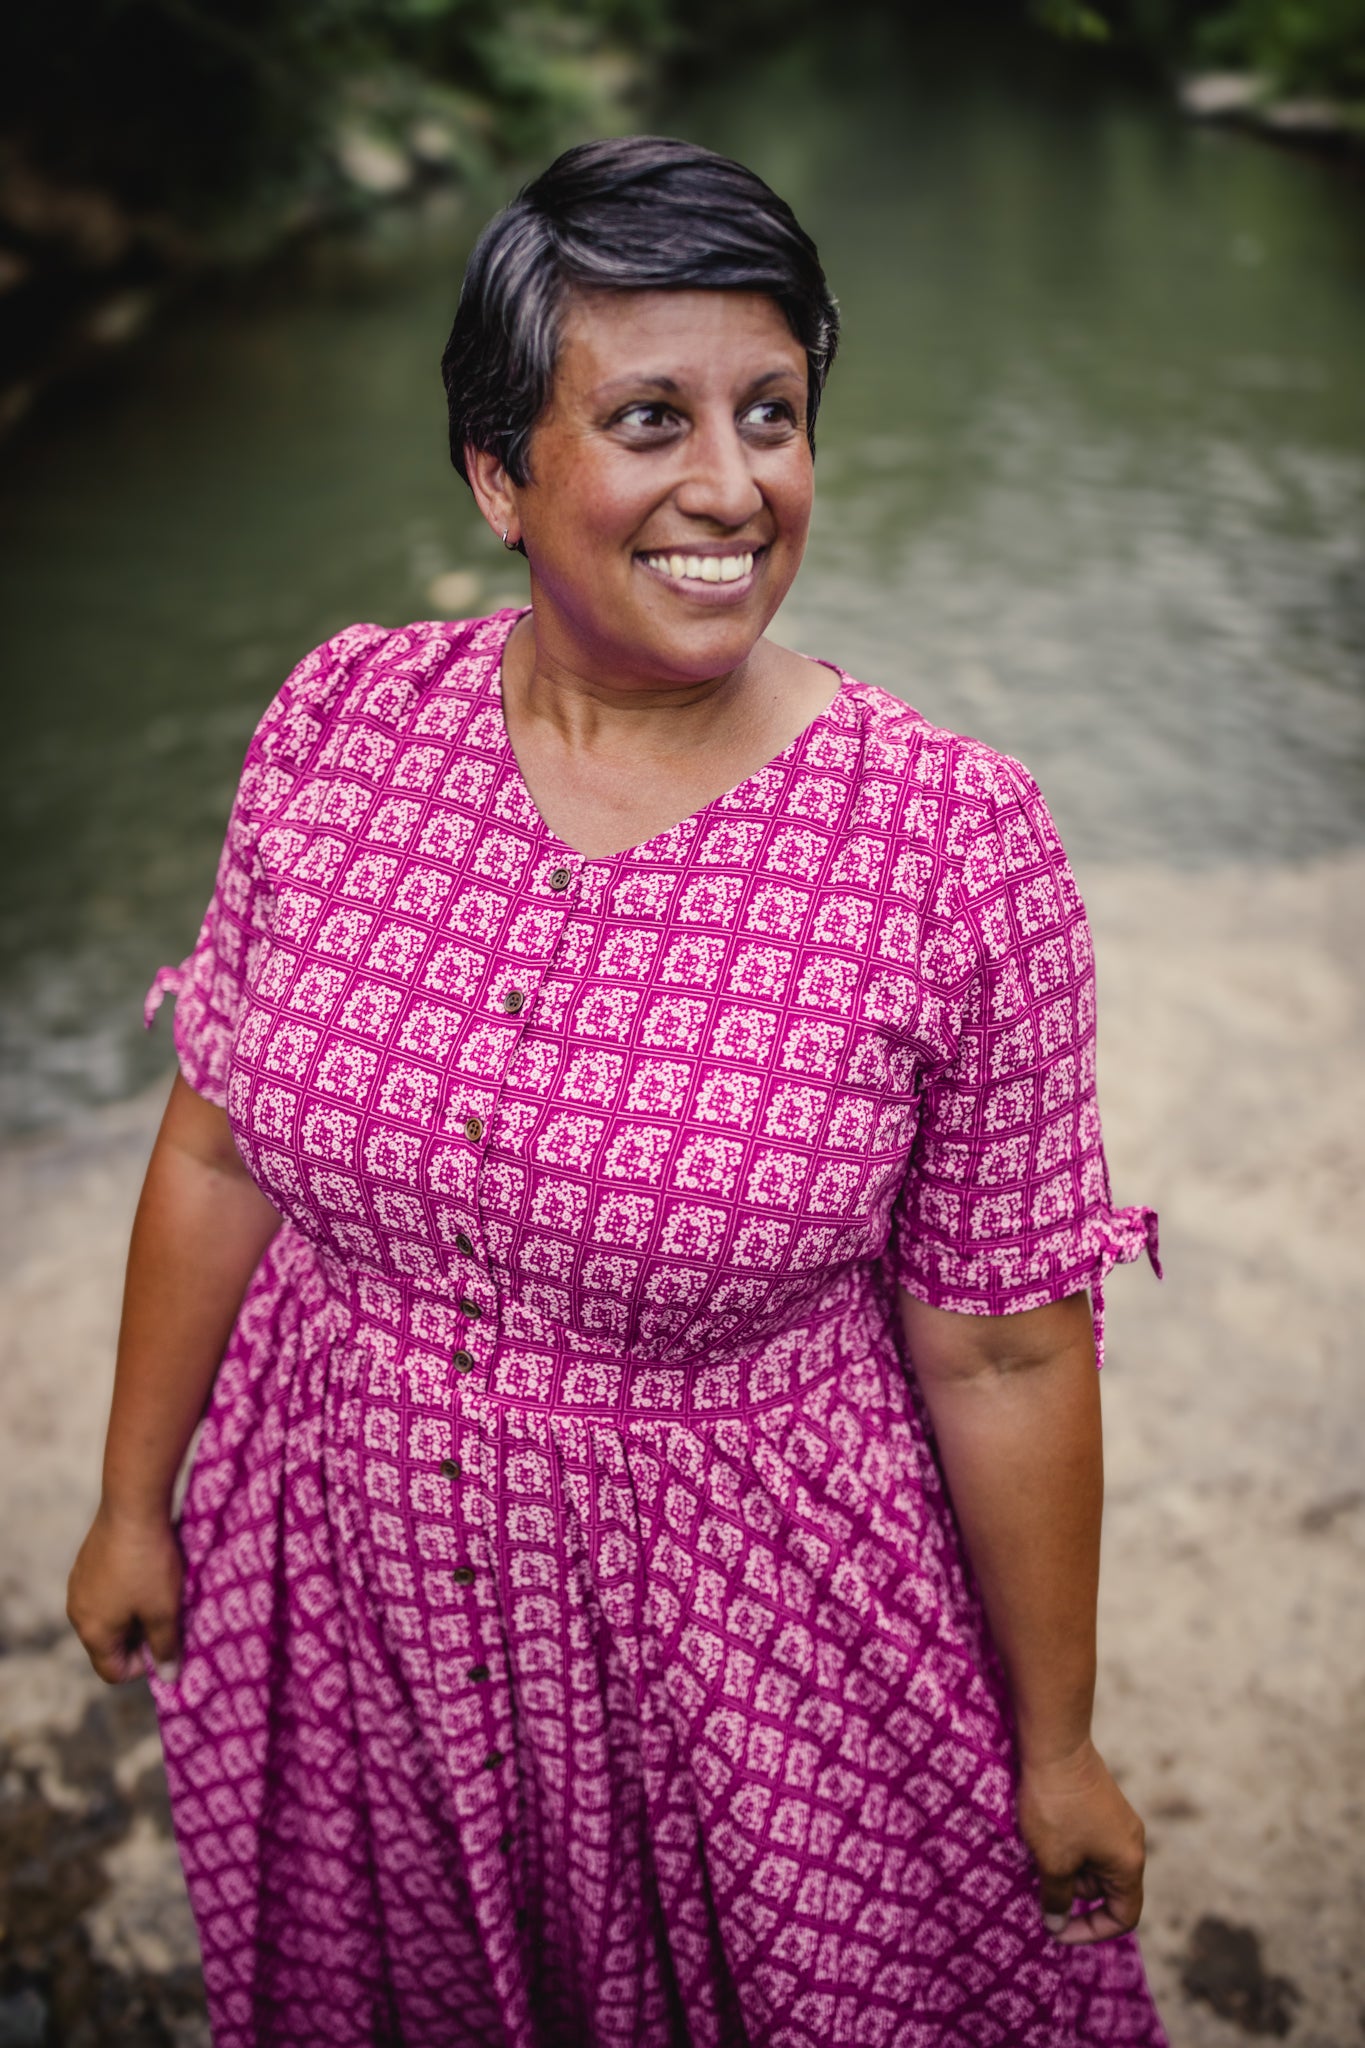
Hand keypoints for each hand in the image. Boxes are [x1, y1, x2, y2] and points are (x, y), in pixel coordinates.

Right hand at [67, 1502, 182, 1684]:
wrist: (132, 1507)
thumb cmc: (149, 1564)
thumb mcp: (164, 1610)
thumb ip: (165, 1647)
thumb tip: (168, 1678)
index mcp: (93, 1632)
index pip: (113, 1672)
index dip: (144, 1666)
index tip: (167, 1644)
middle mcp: (78, 1612)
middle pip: (109, 1644)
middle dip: (140, 1637)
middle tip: (169, 1618)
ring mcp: (79, 1585)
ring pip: (108, 1616)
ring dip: (134, 1613)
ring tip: (160, 1593)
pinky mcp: (86, 1563)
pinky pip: (105, 1592)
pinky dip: (126, 1591)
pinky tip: (147, 1571)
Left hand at [1017, 1738, 1145, 1944]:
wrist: (1056, 1745)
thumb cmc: (1056, 1807)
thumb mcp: (1053, 1861)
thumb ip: (1057, 1898)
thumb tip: (1055, 1923)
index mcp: (1128, 1863)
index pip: (1122, 1916)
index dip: (1091, 1930)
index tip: (1057, 1928)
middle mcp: (1131, 1843)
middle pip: (1108, 1890)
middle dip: (1074, 1894)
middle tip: (1041, 1884)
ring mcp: (1118, 1820)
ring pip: (1095, 1864)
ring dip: (1068, 1869)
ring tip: (1039, 1853)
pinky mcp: (1103, 1803)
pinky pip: (1089, 1841)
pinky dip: (1068, 1848)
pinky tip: (1043, 1835)